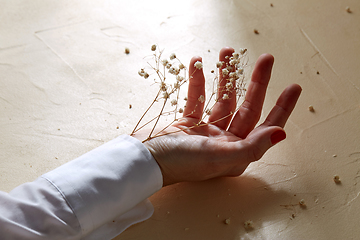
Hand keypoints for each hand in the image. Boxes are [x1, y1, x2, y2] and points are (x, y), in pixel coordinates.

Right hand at [133, 47, 301, 185]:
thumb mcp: (218, 155)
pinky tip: (197, 64)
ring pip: (222, 99)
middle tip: (266, 59)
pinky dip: (197, 82)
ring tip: (228, 52)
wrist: (143, 161)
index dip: (281, 108)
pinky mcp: (189, 123)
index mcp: (236, 153)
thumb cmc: (180, 163)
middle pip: (247, 108)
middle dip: (257, 83)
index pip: (265, 127)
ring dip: (226, 76)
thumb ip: (250, 147)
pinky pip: (197, 98)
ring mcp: (207, 132)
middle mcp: (225, 142)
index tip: (292, 86)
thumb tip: (281, 134)